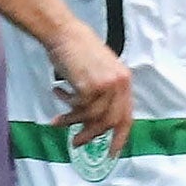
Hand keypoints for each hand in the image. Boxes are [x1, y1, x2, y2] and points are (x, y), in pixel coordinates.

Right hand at [48, 22, 133, 152]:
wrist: (64, 33)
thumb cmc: (77, 50)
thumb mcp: (100, 72)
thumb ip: (103, 94)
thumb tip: (94, 122)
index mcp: (125, 81)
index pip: (127, 116)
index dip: (120, 137)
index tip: (112, 152)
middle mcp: (120, 84)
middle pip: (110, 121)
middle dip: (92, 135)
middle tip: (77, 143)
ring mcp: (106, 85)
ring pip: (91, 117)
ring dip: (72, 122)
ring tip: (58, 121)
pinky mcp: (90, 85)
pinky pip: (78, 107)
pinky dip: (66, 105)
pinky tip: (58, 93)